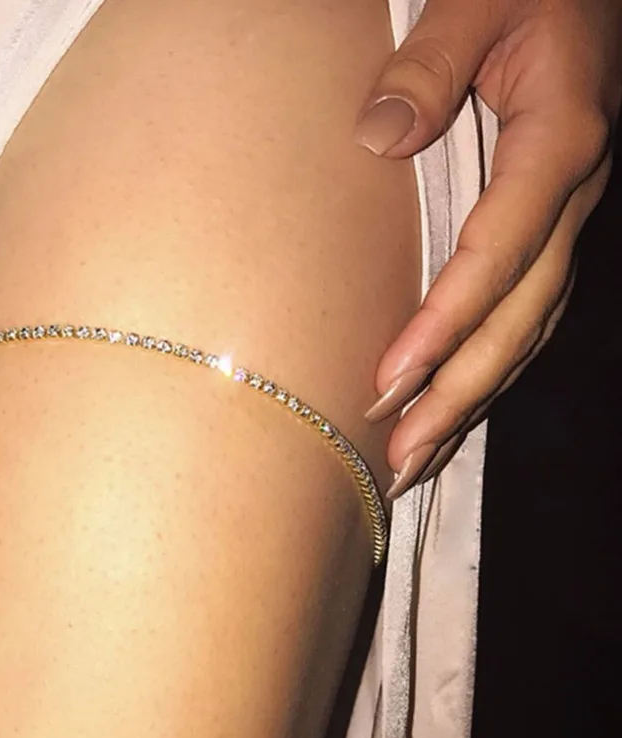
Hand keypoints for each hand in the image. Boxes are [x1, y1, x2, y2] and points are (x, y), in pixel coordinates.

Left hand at [355, 0, 620, 499]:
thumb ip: (431, 64)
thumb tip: (378, 137)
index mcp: (560, 142)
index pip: (501, 252)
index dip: (448, 320)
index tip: (389, 376)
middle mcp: (573, 195)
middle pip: (520, 318)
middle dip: (458, 394)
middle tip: (400, 456)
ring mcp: (568, 220)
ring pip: (527, 330)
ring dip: (471, 400)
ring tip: (416, 459)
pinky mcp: (550, 232)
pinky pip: (525, 315)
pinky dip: (487, 370)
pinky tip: (450, 408)